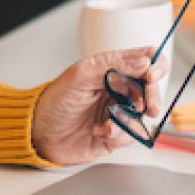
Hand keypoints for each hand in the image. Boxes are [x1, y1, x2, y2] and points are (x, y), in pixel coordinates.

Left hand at [31, 47, 168, 164]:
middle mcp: (118, 88)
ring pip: (143, 114)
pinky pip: (131, 135)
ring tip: (109, 122)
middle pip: (151, 88)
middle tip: (149, 108)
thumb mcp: (80, 76)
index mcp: (111, 68)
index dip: (154, 65)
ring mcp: (119, 111)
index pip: (145, 59)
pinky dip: (117, 134)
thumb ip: (112, 67)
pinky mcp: (116, 134)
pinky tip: (99, 131)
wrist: (39, 132)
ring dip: (128, 119)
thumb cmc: (55, 100)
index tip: (151, 76)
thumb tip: (143, 62)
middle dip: (152, 98)